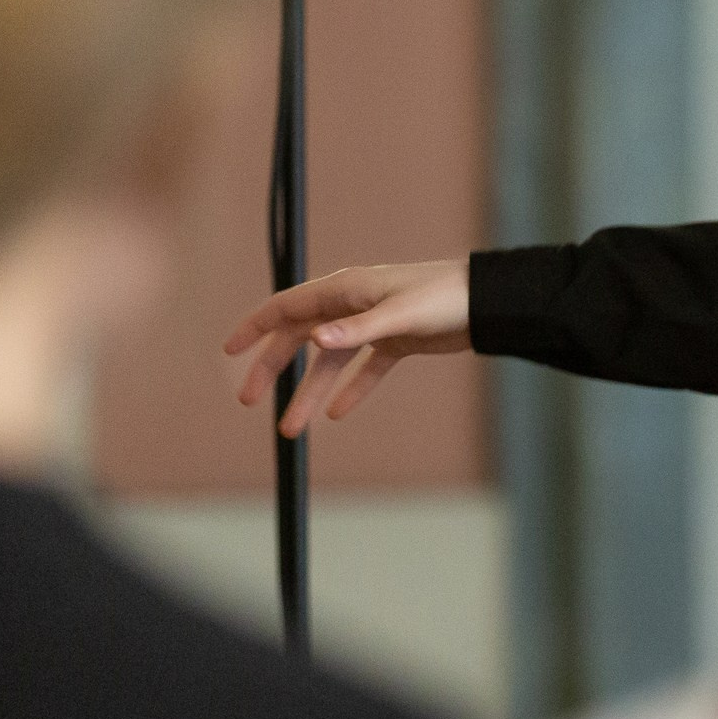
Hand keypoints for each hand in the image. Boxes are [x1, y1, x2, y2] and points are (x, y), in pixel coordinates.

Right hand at [223, 259, 470, 436]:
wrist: (489, 303)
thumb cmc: (445, 297)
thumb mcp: (399, 315)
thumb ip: (357, 330)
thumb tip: (314, 340)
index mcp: (345, 289)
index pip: (286, 308)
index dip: (255, 327)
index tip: (228, 351)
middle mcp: (353, 305)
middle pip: (300, 339)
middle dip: (272, 370)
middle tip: (249, 402)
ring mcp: (374, 324)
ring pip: (331, 362)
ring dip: (310, 392)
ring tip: (292, 429)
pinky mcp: (397, 341)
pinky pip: (365, 369)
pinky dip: (351, 390)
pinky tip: (337, 414)